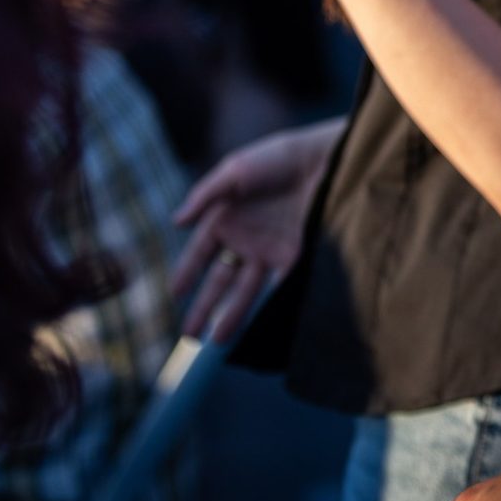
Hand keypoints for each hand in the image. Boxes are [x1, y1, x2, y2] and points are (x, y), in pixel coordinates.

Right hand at [170, 117, 344, 339]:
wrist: (325, 160)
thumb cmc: (276, 159)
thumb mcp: (235, 170)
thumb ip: (204, 195)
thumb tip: (175, 222)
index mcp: (225, 218)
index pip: (199, 253)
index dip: (186, 273)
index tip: (175, 295)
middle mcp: (244, 239)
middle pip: (219, 280)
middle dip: (204, 307)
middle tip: (189, 336)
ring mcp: (269, 250)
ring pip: (245, 290)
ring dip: (232, 315)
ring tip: (217, 341)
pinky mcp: (296, 256)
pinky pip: (279, 287)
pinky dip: (269, 307)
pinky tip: (258, 329)